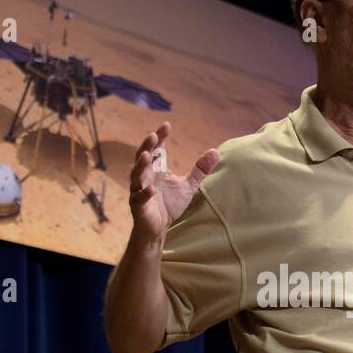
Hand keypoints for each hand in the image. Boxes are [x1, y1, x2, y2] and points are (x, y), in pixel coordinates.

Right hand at [127, 122, 218, 239]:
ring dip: (141, 165)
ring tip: (147, 155)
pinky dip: (145, 193)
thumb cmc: (170, 204)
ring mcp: (139, 190)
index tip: (167, 125)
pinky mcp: (138, 206)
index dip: (160, 137)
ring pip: (136, 175)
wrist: (159, 228)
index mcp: (156, 169)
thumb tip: (216, 151)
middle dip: (147, 146)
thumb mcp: (188, 185)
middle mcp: (145, 176)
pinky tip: (152, 189)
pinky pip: (139, 198)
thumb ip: (200, 169)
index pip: (157, 149)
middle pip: (142, 157)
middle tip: (153, 136)